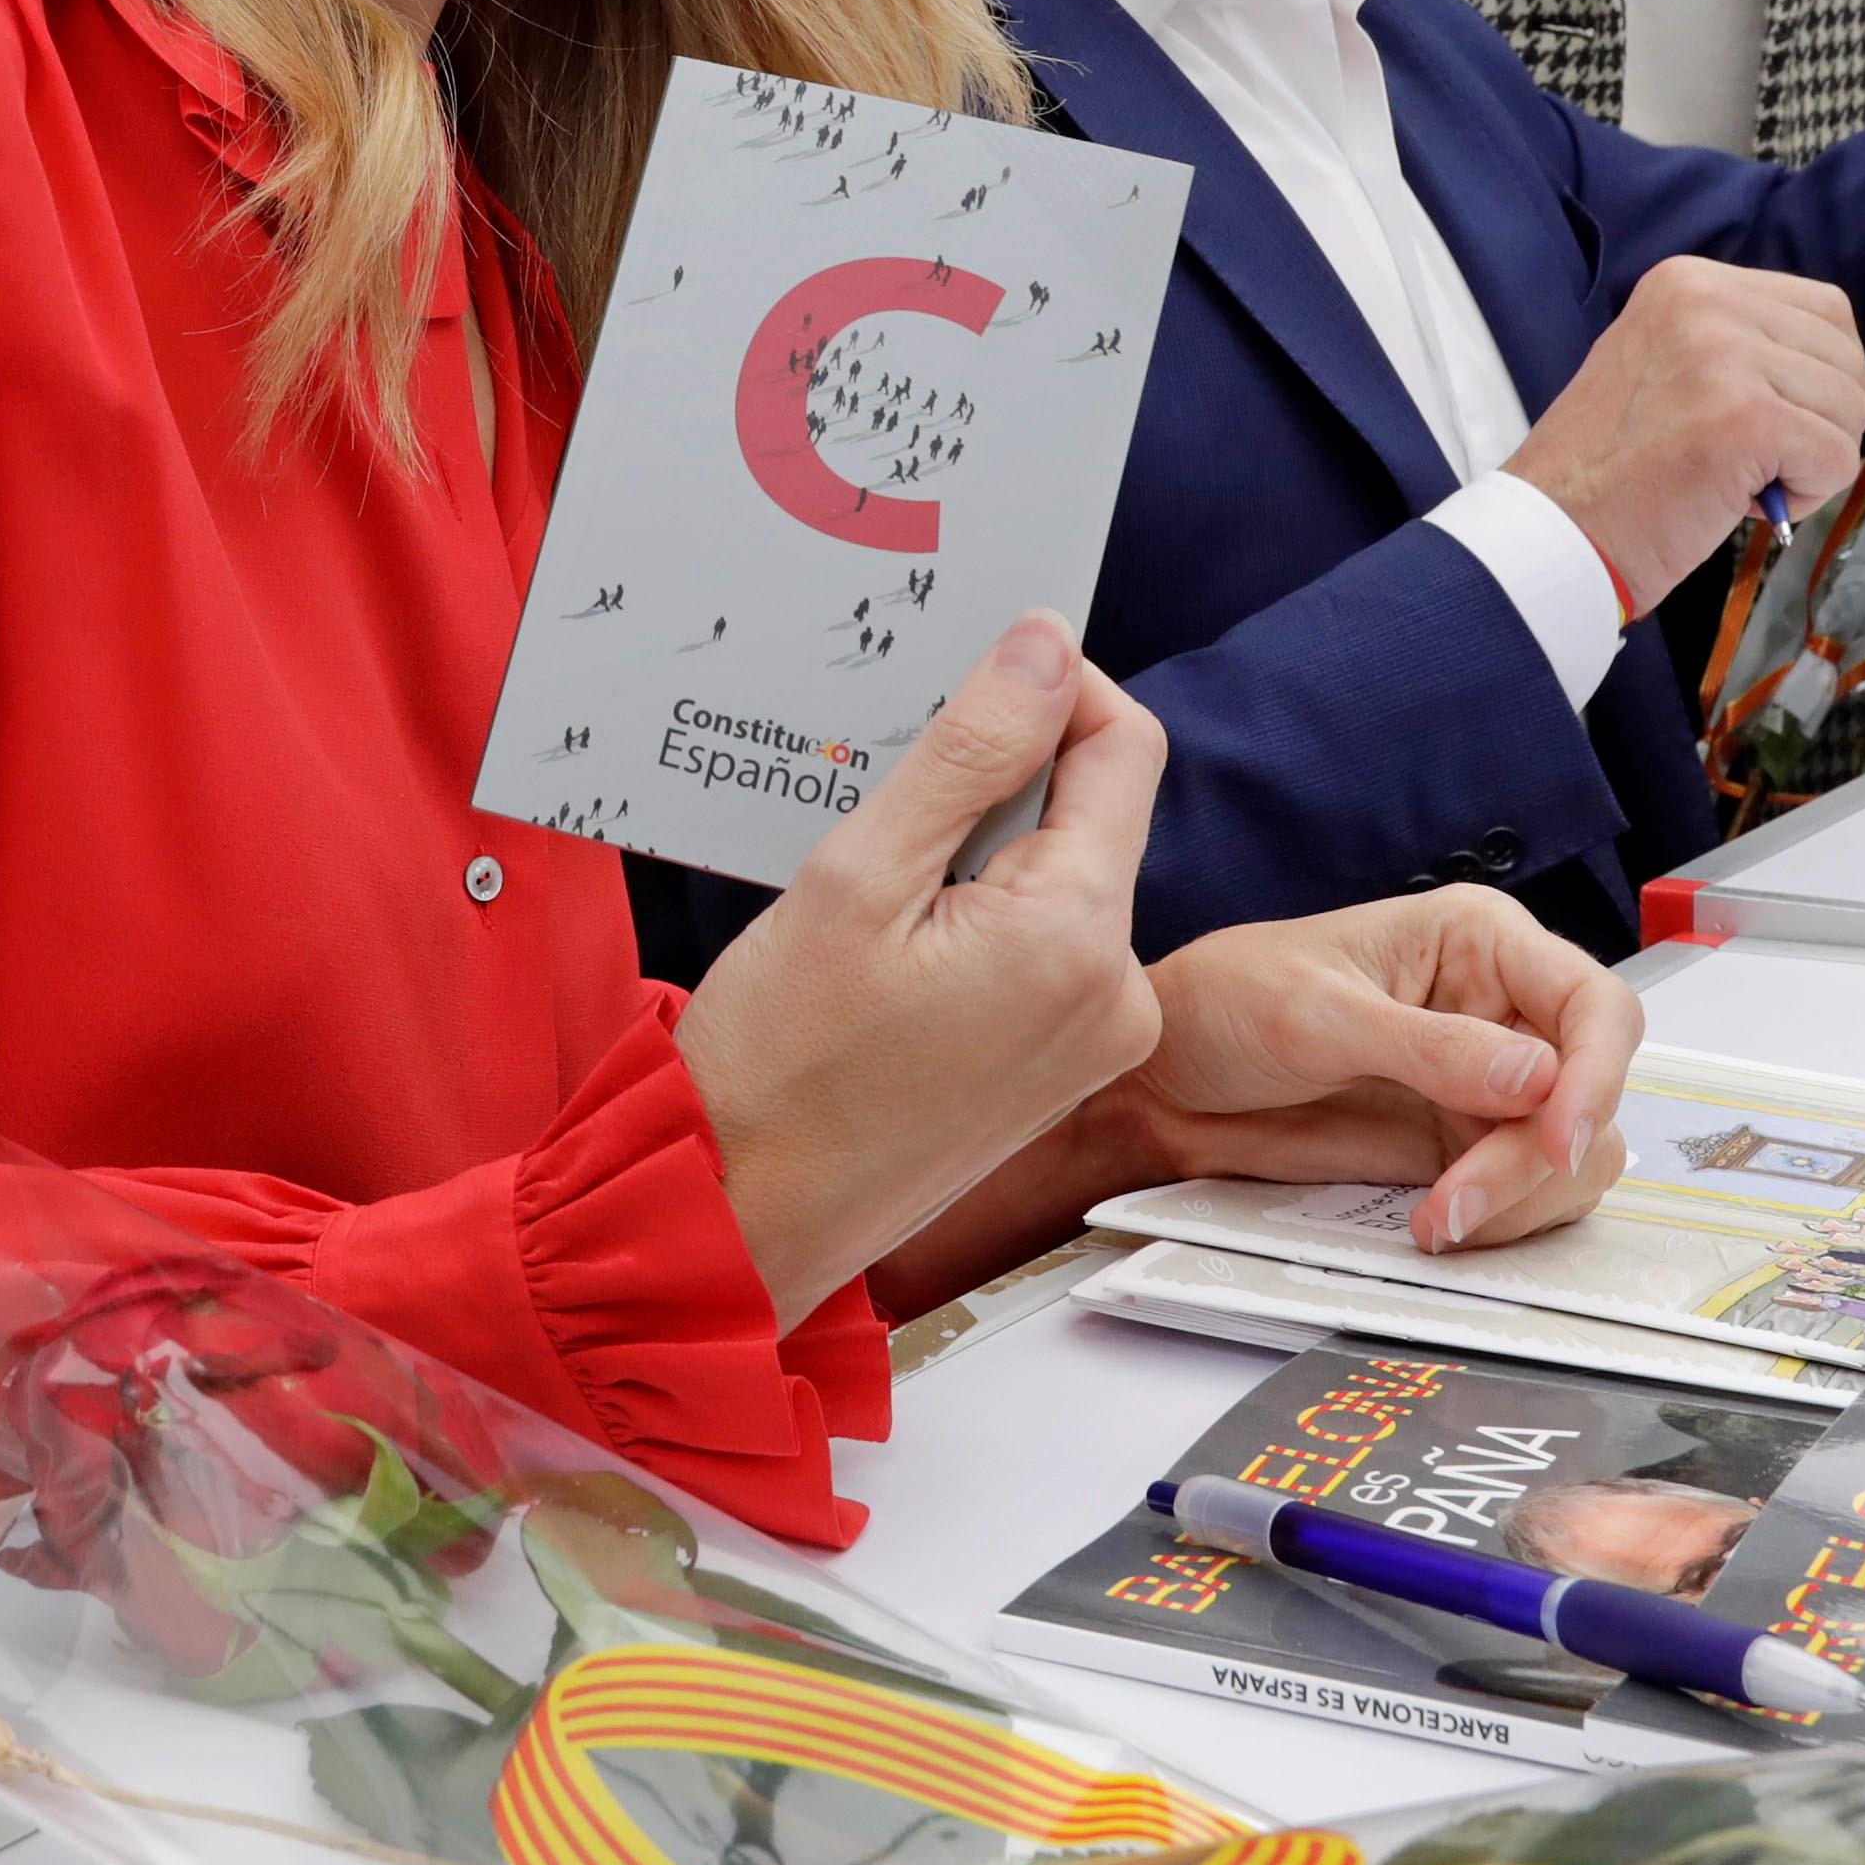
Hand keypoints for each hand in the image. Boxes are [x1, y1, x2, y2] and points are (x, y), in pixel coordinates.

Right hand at [673, 614, 1163, 1324]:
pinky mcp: (1058, 1074)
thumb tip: (1046, 644)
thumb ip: (969, 751)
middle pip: (1094, 815)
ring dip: (982, 848)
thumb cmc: (776, 1067)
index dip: (1053, 689)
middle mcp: (1115, 994)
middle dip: (1002, 776)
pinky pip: (1042, 950)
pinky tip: (892, 936)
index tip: (965, 679)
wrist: (738, 1221)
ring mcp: (1092, 1044)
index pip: (1126, 747)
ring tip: (874, 878)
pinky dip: (979, 915)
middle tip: (888, 783)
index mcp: (1078, 938)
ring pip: (1062, 881)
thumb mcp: (857, 877)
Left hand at [1118, 886, 1643, 1252]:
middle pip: (1589, 1090)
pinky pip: (1526, 1193)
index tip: (1554, 1136)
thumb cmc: (1225, 1003)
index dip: (1594, 1071)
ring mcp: (1486, 1084)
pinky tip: (1434, 1222)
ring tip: (1436, 1218)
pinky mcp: (1461, 1145)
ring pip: (1572, 1153)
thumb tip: (1535, 1075)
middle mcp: (1499, 1007)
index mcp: (1479, 941)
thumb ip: (1428, 1046)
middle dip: (1538, 1156)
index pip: (1592, 1002)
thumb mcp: (1316, 1013)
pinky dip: (1499, 1220)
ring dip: (1520, 1198)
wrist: (1167, 1081)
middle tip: (1462, 1202)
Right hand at [1499, 256, 1864, 600]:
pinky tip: (1744, 500)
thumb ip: (1741, 345)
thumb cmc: (1614, 470)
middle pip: (1847, 358)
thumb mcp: (1669, 361)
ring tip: (1741, 478)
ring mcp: (1725, 355)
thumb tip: (1830, 370)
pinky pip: (1837, 458)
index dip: (1816, 380)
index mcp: (1688, 281)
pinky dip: (1808, 495)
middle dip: (1822, 422)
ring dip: (1812, 461)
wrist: (1556, 531)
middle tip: (1753, 458)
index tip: (1760, 420)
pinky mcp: (1746, 416)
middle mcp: (1707, 300)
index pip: (1825, 311)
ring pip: (1849, 409)